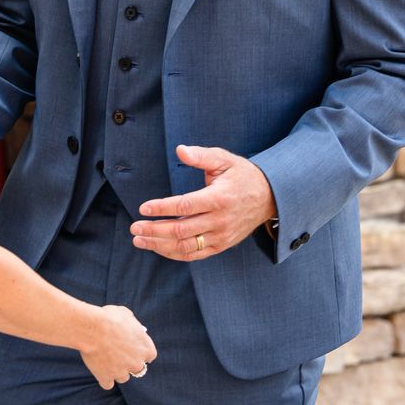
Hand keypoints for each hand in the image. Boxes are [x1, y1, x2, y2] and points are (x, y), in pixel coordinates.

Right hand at [79, 304, 156, 389]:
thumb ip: (131, 324)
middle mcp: (137, 363)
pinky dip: (104, 378)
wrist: (92, 328)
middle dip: (130, 363)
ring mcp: (122, 373)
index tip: (134, 349)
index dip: (141, 352)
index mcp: (146, 348)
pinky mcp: (106, 378)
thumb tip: (130, 326)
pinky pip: (107, 384)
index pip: (150, 356)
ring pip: (123, 377)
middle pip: (138, 369)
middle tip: (120, 356)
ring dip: (116, 371)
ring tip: (106, 359)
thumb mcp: (126, 314)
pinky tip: (99, 370)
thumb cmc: (109, 317)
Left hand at [130, 144, 274, 260]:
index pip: (185, 206)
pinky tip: (158, 247)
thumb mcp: (225, 159)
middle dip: (154, 230)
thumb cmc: (242, 175)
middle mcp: (220, 220)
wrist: (269, 197)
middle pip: (182, 230)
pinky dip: (174, 253)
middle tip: (134, 227)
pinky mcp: (222, 245)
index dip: (162, 208)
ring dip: (159, 245)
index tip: (143, 208)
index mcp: (219, 198)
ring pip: (186, 246)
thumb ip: (201, 155)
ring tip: (139, 240)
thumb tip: (180, 149)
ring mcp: (221, 236)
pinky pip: (195, 254)